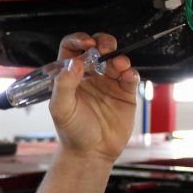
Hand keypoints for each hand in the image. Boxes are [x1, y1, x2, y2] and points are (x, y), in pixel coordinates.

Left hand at [50, 32, 139, 161]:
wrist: (91, 152)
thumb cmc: (72, 130)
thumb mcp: (61, 108)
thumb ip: (64, 85)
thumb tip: (75, 63)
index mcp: (70, 74)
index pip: (72, 47)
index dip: (78, 40)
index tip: (86, 43)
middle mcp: (90, 74)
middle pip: (98, 47)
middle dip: (103, 42)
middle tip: (105, 48)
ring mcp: (109, 82)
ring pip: (116, 59)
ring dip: (118, 57)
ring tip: (118, 64)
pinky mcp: (125, 92)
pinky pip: (131, 76)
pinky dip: (131, 72)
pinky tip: (128, 76)